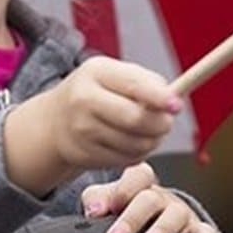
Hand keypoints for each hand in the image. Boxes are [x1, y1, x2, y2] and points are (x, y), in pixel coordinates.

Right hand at [3, 57, 181, 195]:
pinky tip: (132, 143)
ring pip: (135, 143)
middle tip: (167, 122)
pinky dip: (138, 154)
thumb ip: (147, 83)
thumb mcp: (115, 75)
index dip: (159, 97)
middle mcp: (84, 100)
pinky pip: (126, 160)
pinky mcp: (83, 155)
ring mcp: (81, 130)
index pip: (132, 85)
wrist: (55, 120)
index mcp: (96, 72)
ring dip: (152, 141)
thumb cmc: (98, 92)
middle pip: (135, 119)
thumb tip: (174, 102)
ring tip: (149, 132)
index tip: (177, 105)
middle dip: (161, 124)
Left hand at [79, 162, 218, 232]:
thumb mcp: (106, 202)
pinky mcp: (198, 231)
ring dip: (161, 231)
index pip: (137, 175)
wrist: (145, 228)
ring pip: (176, 215)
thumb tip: (92, 210)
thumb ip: (97, 199)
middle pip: (150, 199)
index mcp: (140, 184)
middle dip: (132, 219)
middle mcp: (162, 196)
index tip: (103, 209)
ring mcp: (181, 212)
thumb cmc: (121, 212)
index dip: (122, 189)